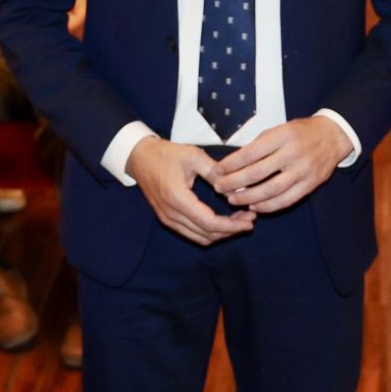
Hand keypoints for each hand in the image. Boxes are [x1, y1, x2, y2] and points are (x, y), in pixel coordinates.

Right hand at [126, 136, 255, 244]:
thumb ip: (215, 173)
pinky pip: (192, 233)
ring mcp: (168, 219)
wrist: (140, 158)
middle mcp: (171, 214)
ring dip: (221, 233)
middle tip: (250, 219)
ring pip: (200, 237)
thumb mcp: (194, 156)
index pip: (209, 223)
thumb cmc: (166, 154)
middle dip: (231, 230)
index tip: (249, 221)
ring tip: (239, 220)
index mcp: (178, 198)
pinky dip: (209, 231)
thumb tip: (237, 188)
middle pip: (206, 234)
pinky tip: (222, 221)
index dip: (232, 226)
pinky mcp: (168, 219)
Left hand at [212, 117, 349, 213]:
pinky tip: (255, 206)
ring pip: (271, 190)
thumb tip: (233, 163)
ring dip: (248, 197)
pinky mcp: (311, 184)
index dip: (232, 164)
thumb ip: (260, 145)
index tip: (218, 170)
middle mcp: (293, 153)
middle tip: (219, 188)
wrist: (333, 136)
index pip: (251, 152)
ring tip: (233, 199)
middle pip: (258, 173)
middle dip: (234, 182)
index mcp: (283, 135)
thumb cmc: (300, 132)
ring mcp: (303, 170)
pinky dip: (268, 206)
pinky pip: (287, 200)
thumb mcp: (279, 129)